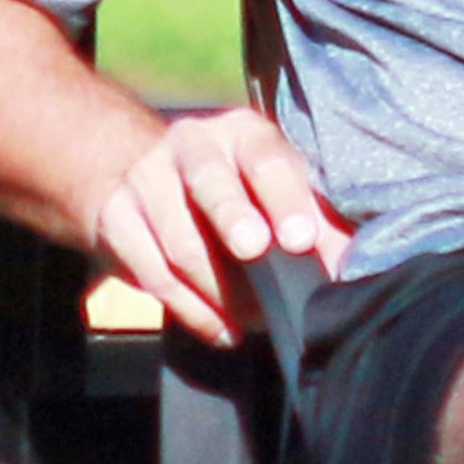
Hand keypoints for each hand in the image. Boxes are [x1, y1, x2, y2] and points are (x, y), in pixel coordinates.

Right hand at [77, 106, 352, 348]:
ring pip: (179, 242)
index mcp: (241, 132)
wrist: (136, 173)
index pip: (265, 158)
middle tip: (256, 250)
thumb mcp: (277, 188)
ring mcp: (146, 180)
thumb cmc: (235, 185)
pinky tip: (225, 330)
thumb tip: (348, 266)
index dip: (283, 197)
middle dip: (233, 217)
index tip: (300, 239)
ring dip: (220, 289)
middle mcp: (190, 145)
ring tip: (254, 318)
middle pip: (209, 183)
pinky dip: (193, 311)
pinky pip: (154, 277)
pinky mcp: (115, 220)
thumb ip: (315, 221)